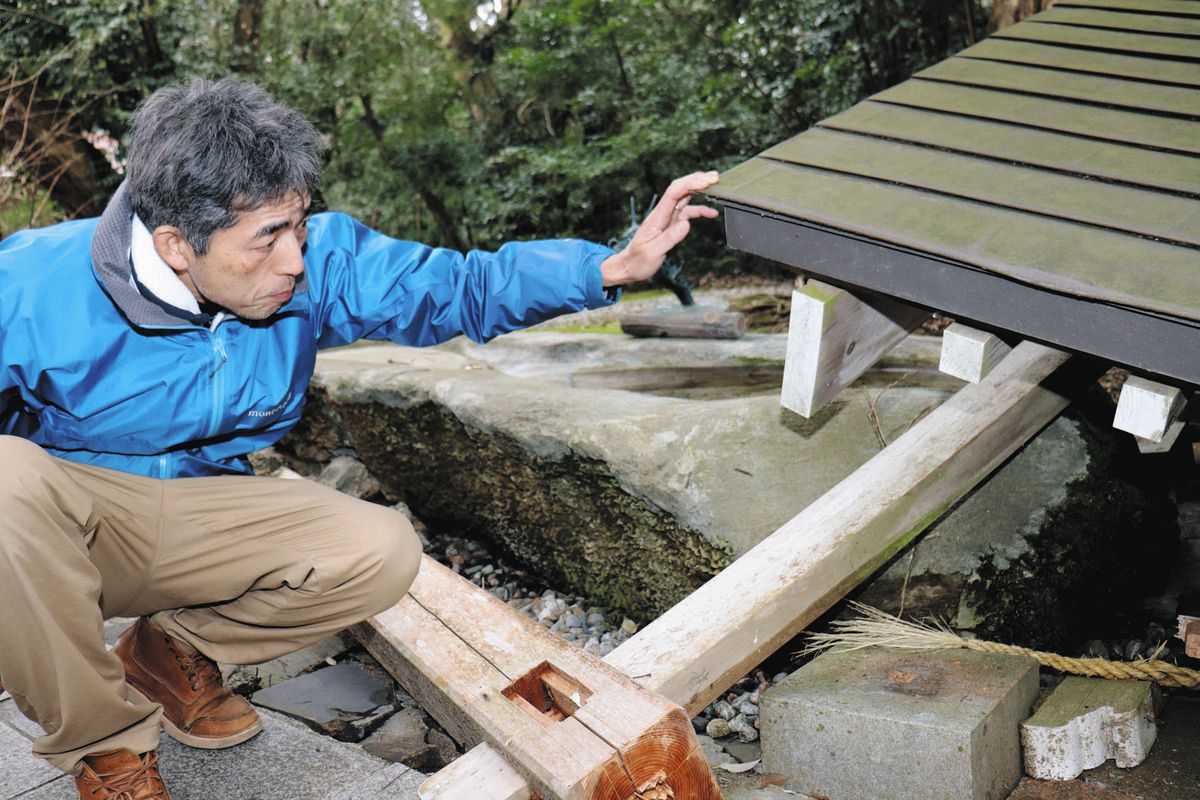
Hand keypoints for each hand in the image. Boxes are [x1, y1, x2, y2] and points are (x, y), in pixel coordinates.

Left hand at [599, 171, 719, 287]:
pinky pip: (688, 212)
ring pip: (685, 198)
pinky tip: (711, 213)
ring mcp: (668, 218)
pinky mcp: (672, 224)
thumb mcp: (652, 253)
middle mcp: (663, 213)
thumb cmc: (638, 261)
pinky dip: (700, 210)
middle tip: (715, 177)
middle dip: (697, 180)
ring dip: (699, 190)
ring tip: (716, 186)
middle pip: (680, 189)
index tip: (706, 182)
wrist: (629, 267)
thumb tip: (686, 224)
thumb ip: (669, 238)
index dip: (690, 184)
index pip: (674, 193)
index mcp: (657, 217)